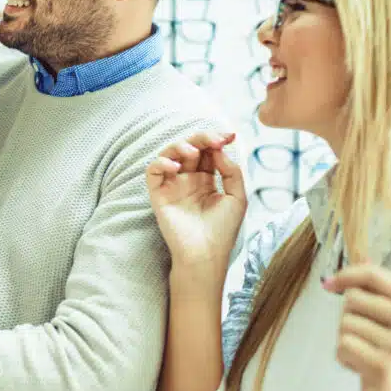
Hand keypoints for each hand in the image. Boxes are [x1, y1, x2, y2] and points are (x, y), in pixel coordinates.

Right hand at [147, 132, 245, 269]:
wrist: (206, 255)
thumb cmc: (222, 231)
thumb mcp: (237, 197)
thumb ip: (232, 171)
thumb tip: (219, 150)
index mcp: (207, 179)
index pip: (208, 151)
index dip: (217, 140)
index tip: (229, 136)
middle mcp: (189, 179)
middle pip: (190, 147)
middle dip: (202, 138)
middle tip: (213, 139)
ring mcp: (173, 185)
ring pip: (169, 153)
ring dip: (180, 145)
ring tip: (192, 151)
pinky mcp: (158, 194)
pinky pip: (153, 171)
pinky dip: (161, 163)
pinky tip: (175, 167)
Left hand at [324, 265, 390, 390]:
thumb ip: (377, 291)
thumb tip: (357, 255)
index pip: (374, 275)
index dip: (346, 275)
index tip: (329, 283)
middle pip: (353, 299)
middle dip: (348, 319)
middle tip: (367, 342)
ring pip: (344, 324)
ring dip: (346, 342)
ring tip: (366, 357)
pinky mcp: (385, 368)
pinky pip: (342, 346)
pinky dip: (343, 359)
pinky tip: (361, 371)